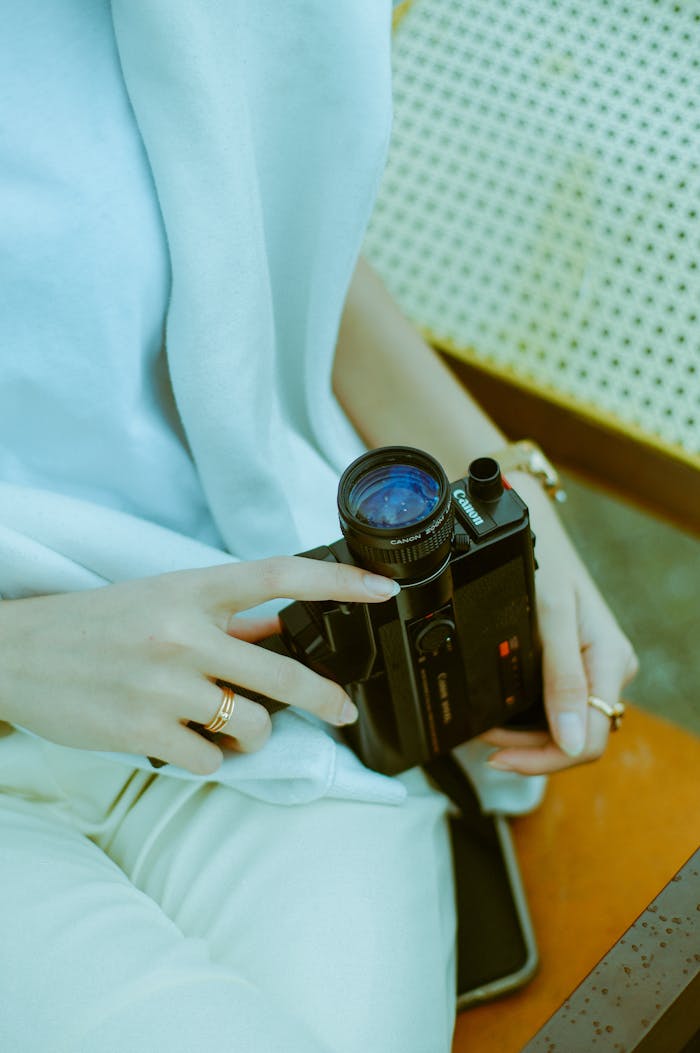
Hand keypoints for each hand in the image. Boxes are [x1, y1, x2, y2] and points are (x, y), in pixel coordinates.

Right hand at [0, 558, 398, 774]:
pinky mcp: (142, 730)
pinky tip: (186, 742)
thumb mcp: (161, 601)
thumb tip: (279, 632)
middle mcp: (182, 633)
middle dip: (326, 699)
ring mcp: (164, 684)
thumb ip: (222, 618)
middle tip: (342, 711)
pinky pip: (208, 760)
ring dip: (252, 737)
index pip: (280, 576)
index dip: (339, 582)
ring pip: (251, 727)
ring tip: (226, 728)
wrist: (18, 652)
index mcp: (191, 589)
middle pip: (283, 674)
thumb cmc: (94, 625)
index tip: (382, 588)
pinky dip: (209, 759)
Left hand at [482, 474, 638, 774]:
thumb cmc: (541, 556)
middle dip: (528, 749)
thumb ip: (562, 679)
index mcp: (609, 660)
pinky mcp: (570, 661)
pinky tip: (498, 712)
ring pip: (562, 725)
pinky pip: (553, 704)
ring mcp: (588, 666)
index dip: (545, 759)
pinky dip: (523, 715)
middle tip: (483, 741)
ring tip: (485, 727)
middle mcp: (605, 667)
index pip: (590, 738)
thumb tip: (571, 740)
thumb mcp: (550, 615)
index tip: (499, 757)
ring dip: (523, 735)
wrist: (526, 518)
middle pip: (575, 737)